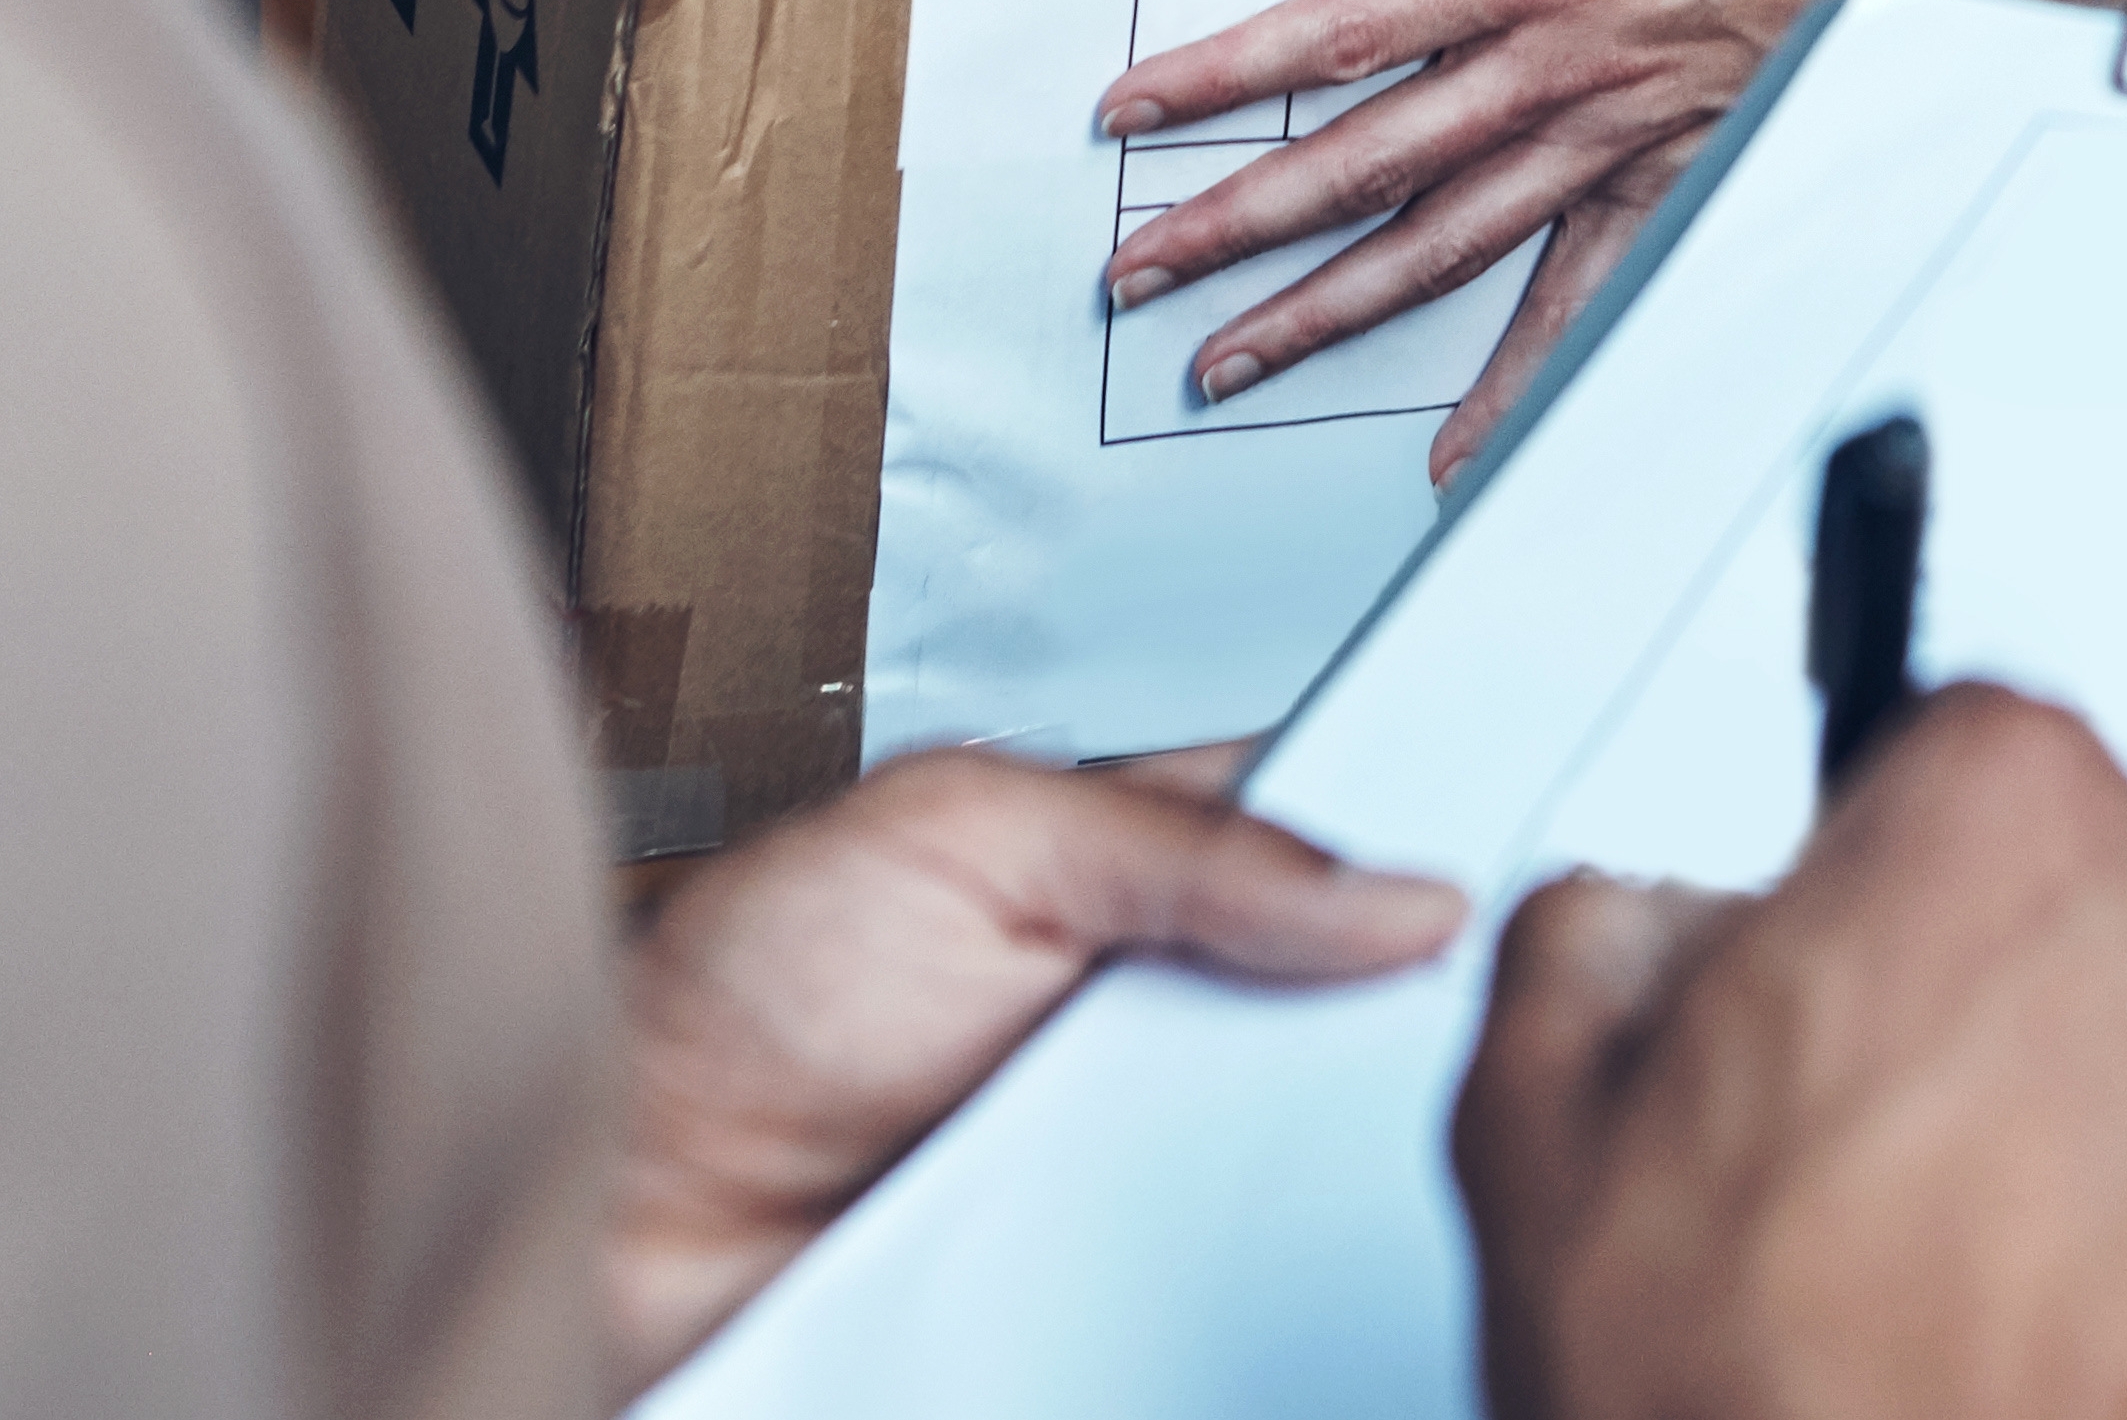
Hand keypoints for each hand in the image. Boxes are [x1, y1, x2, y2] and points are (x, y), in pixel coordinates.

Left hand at [602, 747, 1463, 1378]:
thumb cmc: (740, 993)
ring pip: (1298, 1174)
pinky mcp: (1104, 1290)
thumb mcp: (966, 831)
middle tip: (1413, 1046)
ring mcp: (1131, 1170)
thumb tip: (1390, 888)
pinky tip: (1238, 1265)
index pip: (1328, 857)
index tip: (1502, 893)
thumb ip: (1180, 841)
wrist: (624, 1201)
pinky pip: (1221, 1295)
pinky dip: (1240, 1288)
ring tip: (1294, 1155)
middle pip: (1339, 1033)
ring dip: (1310, 1168)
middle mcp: (1149, 1028)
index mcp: (1136, 882)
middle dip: (1379, 1039)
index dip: (1418, 871)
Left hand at [1094, 0, 2126, 443]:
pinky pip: (1579, 304)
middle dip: (1238, 221)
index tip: (1133, 113)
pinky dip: (1515, 386)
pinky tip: (1452, 450)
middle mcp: (1565, 73)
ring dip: (1327, 310)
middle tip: (1132, 273)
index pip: (1346, 28)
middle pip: (1369, 164)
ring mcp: (1618, 147)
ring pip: (1444, 247)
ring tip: (1228, 363)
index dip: (1228, 73)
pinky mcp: (1675, 186)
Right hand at [1449, 690, 2126, 1419]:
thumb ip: (1607, 937)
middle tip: (1897, 1180)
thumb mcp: (1542, 1128)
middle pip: (2109, 903)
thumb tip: (1659, 929)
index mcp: (2014, 817)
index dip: (1875, 890)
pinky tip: (2096, 1366)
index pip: (1954, 756)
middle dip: (2018, 1008)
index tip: (1843, 987)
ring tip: (1993, 1306)